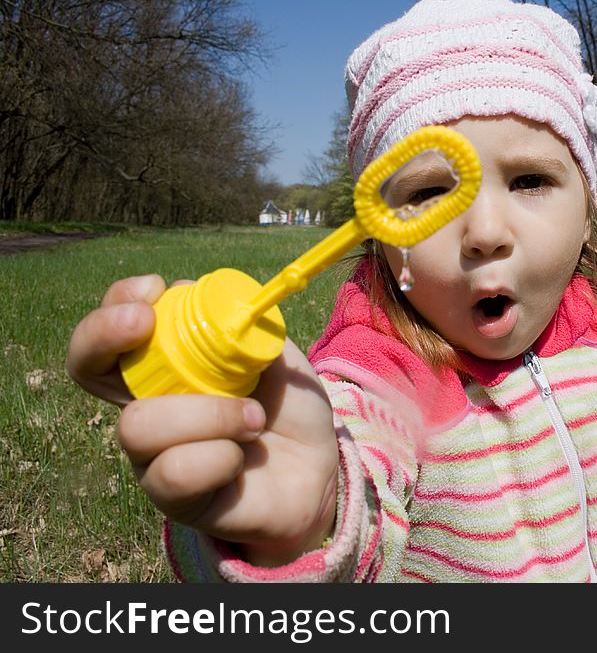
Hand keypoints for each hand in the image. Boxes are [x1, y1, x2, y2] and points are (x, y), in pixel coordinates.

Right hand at [66, 275, 339, 566]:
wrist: (319, 468)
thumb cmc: (288, 408)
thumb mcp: (276, 354)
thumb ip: (241, 324)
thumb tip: (192, 290)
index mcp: (166, 369)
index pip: (110, 333)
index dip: (115, 304)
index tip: (154, 290)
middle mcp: (147, 408)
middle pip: (86, 369)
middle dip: (105, 335)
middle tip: (147, 324)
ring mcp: (153, 455)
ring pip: (139, 424)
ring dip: (208, 413)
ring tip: (253, 417)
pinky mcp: (173, 499)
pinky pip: (175, 472)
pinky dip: (220, 456)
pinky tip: (243, 456)